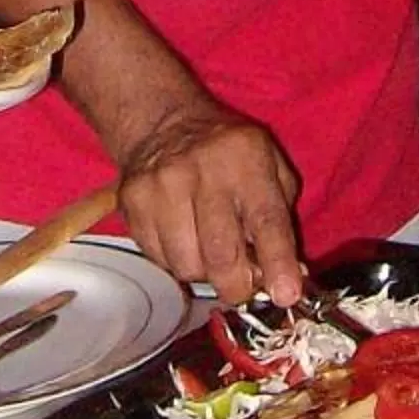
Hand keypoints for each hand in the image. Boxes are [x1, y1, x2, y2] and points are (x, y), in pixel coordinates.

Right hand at [115, 94, 303, 307]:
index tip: (286, 295)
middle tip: (242, 286)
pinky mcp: (132, 202)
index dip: (278, 264)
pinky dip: (176, 261)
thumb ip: (282, 220)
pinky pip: (159, 259)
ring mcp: (161, 186)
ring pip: (187, 266)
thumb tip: (285, 279)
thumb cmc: (228, 153)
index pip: (266, 220)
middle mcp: (202, 170)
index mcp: (246, 159)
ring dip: (204, 272)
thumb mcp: (270, 166)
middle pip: (221, 255)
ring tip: (208, 248)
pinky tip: (182, 236)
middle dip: (237, 286)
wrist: (164, 123)